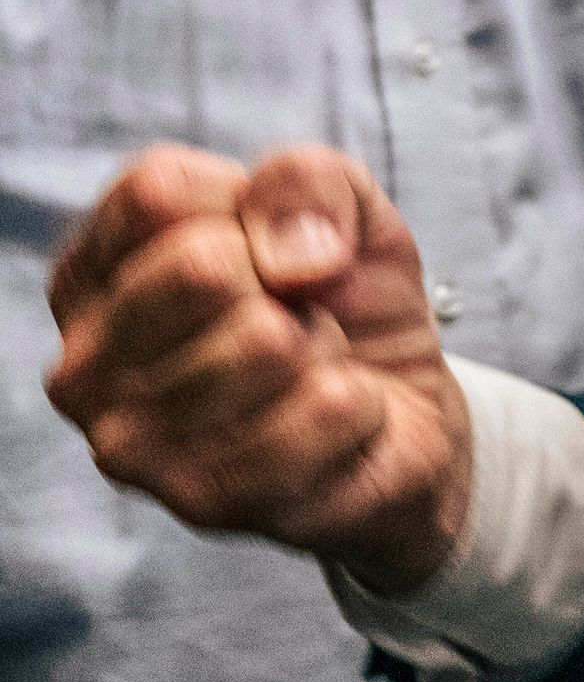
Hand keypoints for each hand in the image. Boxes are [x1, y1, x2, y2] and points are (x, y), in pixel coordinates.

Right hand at [44, 145, 470, 593]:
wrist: (404, 413)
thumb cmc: (343, 300)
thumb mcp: (344, 205)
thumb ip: (305, 181)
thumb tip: (294, 259)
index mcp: (91, 276)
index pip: (156, 194)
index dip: (250, 206)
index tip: (269, 244)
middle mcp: (83, 364)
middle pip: (200, 267)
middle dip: (288, 283)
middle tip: (297, 316)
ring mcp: (127, 443)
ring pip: (264, 343)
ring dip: (322, 349)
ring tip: (309, 368)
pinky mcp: (200, 500)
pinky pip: (319, 411)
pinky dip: (356, 404)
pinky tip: (333, 416)